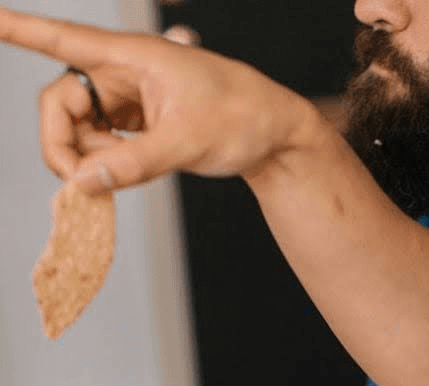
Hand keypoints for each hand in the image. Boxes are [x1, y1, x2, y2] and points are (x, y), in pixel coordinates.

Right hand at [0, 6, 321, 191]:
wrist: (274, 134)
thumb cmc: (241, 119)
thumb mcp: (188, 143)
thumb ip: (134, 163)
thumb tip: (83, 184)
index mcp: (132, 57)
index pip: (62, 38)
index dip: (18, 29)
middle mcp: (121, 72)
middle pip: (60, 103)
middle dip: (62, 144)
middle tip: (80, 184)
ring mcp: (125, 98)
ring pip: (75, 127)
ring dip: (85, 158)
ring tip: (120, 176)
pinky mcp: (133, 122)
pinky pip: (97, 142)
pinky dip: (102, 163)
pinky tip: (122, 174)